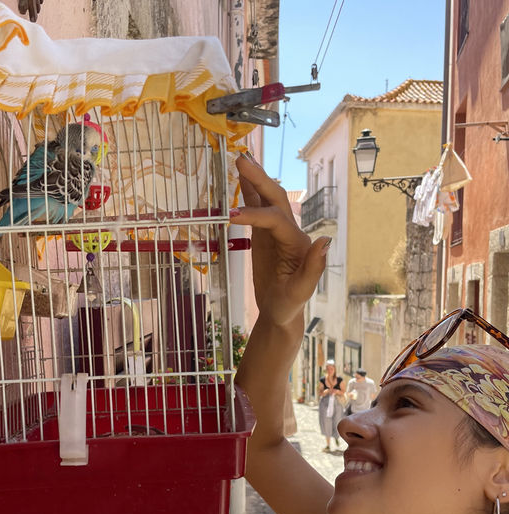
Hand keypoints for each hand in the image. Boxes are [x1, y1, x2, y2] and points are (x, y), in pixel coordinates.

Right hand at [231, 155, 329, 327]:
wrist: (280, 313)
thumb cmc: (289, 306)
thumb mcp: (300, 292)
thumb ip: (313, 268)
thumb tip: (325, 240)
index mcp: (298, 243)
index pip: (276, 220)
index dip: (255, 215)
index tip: (231, 217)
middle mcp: (290, 232)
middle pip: (275, 198)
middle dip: (259, 179)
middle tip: (241, 160)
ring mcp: (277, 232)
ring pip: (267, 199)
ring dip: (254, 179)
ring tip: (241, 158)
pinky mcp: (264, 237)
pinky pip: (256, 210)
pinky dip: (248, 193)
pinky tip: (239, 179)